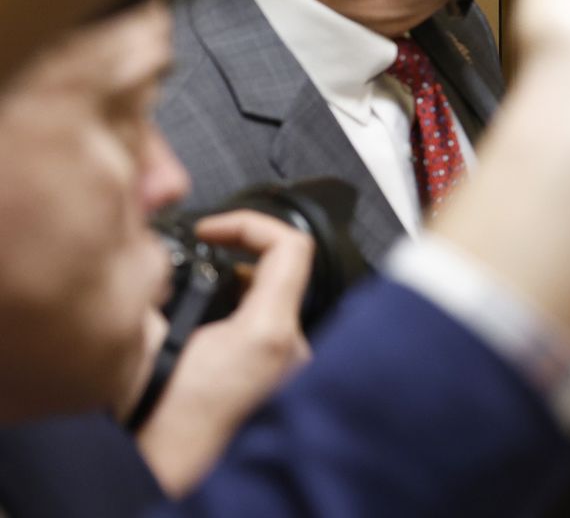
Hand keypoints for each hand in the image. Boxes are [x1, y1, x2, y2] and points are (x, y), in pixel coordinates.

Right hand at [135, 211, 313, 496]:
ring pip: (277, 309)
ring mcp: (294, 374)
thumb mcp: (143, 345)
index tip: (214, 228)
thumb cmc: (163, 430)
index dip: (248, 222)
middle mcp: (295, 353)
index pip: (290, 245)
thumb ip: (154, 292)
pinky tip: (208, 335)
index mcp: (269, 334)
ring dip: (239, 295)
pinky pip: (273, 338)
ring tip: (199, 296)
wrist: (171, 479)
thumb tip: (155, 263)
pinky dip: (244, 325)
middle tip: (203, 258)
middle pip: (283, 277)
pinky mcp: (284, 390)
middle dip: (238, 260)